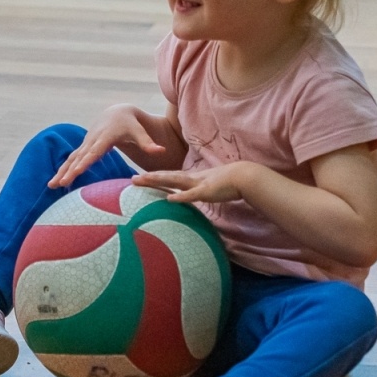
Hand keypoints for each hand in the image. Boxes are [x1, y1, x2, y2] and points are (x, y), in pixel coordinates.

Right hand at [50, 105, 166, 188]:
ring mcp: (86, 144)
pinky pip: (71, 160)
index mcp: (105, 137)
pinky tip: (56, 182)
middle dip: (68, 171)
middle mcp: (92, 140)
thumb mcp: (139, 131)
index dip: (85, 162)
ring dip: (61, 172)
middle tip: (59, 184)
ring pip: (71, 159)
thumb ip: (148, 143)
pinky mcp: (83, 148)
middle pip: (79, 157)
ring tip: (51, 185)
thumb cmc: (130, 124)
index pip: (94, 152)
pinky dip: (63, 170)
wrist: (116, 113)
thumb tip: (161, 151)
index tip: (76, 172)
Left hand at [133, 163, 255, 203]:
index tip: (140, 177)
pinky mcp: (206, 191)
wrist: (244, 176)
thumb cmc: (229, 183)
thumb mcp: (210, 187)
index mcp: (192, 179)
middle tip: (132, 178)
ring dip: (158, 181)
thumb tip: (190, 198)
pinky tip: (169, 199)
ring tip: (144, 180)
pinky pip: (191, 195)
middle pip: (166, 177)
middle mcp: (192, 179)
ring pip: (174, 181)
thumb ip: (199, 192)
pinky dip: (180, 197)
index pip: (169, 177)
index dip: (155, 177)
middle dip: (149, 178)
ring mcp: (198, 184)